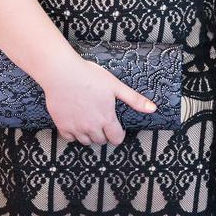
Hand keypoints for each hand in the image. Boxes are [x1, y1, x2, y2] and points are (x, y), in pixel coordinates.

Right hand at [41, 54, 155, 146]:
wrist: (63, 73)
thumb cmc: (90, 76)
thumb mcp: (116, 86)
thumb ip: (134, 100)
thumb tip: (153, 109)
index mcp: (107, 118)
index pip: (116, 139)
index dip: (118, 134)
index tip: (116, 127)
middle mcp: (91, 127)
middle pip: (101, 141)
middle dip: (104, 133)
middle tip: (102, 120)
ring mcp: (76, 128)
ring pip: (86, 141)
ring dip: (89, 135)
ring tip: (90, 121)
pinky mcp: (62, 126)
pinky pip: (70, 138)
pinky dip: (74, 133)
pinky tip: (75, 121)